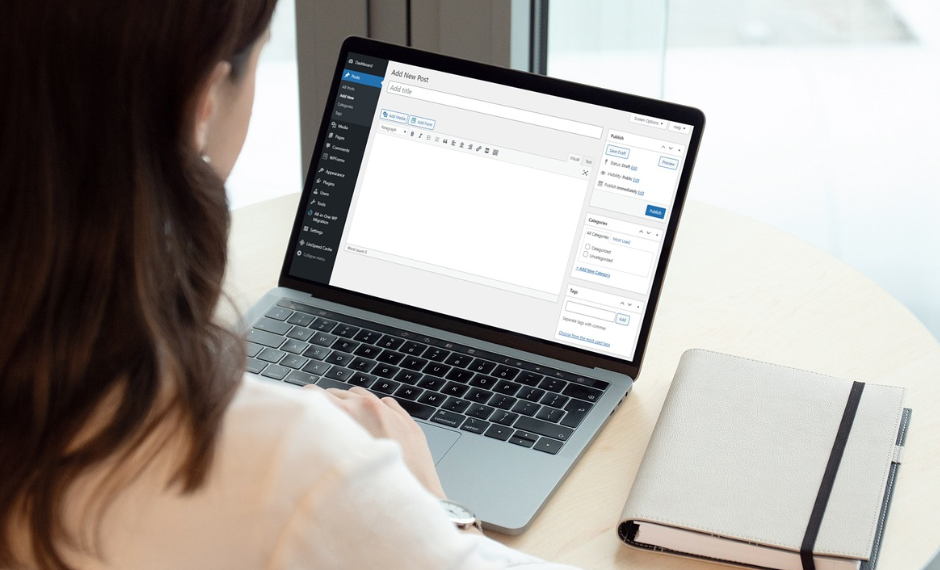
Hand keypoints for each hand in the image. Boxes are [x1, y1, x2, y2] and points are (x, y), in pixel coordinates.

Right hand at [305, 385, 445, 498]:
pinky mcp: (407, 421)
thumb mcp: (330, 462)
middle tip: (326, 426)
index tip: (303, 407)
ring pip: (362, 396)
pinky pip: (387, 405)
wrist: (405, 508)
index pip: (314, 393)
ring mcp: (390, 412)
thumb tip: (304, 432)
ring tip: (351, 430)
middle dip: (330, 407)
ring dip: (354, 407)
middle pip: (338, 393)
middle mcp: (368, 407)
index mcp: (345, 414)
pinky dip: (379, 413)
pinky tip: (375, 432)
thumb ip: (318, 439)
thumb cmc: (366, 492)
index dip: (305, 401)